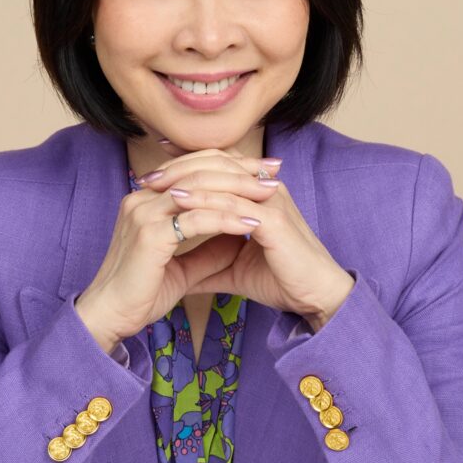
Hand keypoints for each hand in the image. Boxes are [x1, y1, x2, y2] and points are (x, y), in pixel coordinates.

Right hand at [73, 142, 285, 351]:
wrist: (112, 316)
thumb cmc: (141, 293)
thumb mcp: (182, 266)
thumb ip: (207, 249)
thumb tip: (239, 239)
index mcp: (147, 198)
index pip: (193, 168)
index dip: (229, 165)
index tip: (262, 170)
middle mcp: (142, 197)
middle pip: (198, 170)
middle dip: (240, 170)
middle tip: (273, 172)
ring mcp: (144, 213)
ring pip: (200, 189)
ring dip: (239, 190)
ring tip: (269, 194)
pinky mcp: (150, 234)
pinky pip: (196, 219)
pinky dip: (227, 219)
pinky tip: (251, 222)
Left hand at [139, 145, 355, 329]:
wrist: (316, 298)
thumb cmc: (282, 280)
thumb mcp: (235, 269)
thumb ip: (209, 261)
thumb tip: (180, 271)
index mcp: (258, 194)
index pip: (218, 167)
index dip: (185, 166)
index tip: (152, 173)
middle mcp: (266, 189)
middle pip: (216, 164)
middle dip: (179, 168)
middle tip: (146, 175)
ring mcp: (271, 201)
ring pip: (221, 180)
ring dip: (184, 180)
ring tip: (154, 184)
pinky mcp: (274, 220)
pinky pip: (232, 204)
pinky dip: (203, 200)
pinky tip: (178, 201)